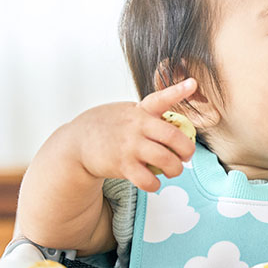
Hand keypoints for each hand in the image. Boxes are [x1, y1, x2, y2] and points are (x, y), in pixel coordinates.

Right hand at [70, 78, 197, 190]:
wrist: (76, 143)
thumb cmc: (106, 127)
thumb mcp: (125, 112)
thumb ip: (148, 117)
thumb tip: (176, 129)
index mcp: (140, 111)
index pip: (161, 98)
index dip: (178, 91)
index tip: (192, 84)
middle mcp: (137, 127)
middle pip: (174, 137)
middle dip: (187, 150)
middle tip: (186, 156)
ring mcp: (130, 146)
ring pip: (166, 160)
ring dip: (175, 169)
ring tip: (172, 170)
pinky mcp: (122, 165)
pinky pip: (147, 180)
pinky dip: (155, 184)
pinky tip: (153, 182)